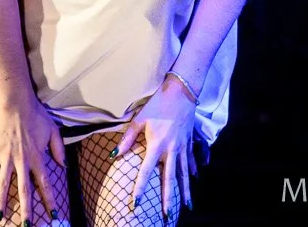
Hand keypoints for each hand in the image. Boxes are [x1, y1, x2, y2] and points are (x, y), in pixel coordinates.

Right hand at [0, 91, 65, 223]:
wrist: (16, 102)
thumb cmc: (36, 115)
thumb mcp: (53, 130)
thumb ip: (58, 149)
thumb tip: (63, 165)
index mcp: (38, 158)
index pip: (45, 184)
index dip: (49, 200)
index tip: (52, 215)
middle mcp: (22, 161)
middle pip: (24, 190)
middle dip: (26, 210)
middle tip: (26, 226)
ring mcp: (7, 157)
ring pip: (4, 184)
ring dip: (2, 201)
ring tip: (1, 216)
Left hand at [112, 77, 197, 213]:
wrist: (181, 92)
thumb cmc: (157, 104)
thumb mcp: (139, 119)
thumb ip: (127, 139)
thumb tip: (114, 155)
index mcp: (157, 144)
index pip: (146, 172)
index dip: (140, 189)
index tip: (136, 204)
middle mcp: (172, 149)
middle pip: (169, 179)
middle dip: (167, 199)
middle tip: (166, 216)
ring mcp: (183, 147)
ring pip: (184, 174)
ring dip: (184, 191)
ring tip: (186, 206)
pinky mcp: (189, 142)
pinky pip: (191, 161)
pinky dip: (192, 172)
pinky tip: (193, 181)